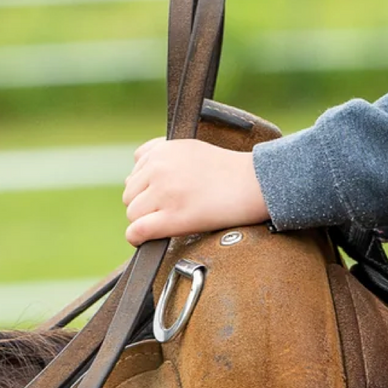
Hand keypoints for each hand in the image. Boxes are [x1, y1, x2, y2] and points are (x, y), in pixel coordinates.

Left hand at [123, 139, 268, 244]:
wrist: (256, 184)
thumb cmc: (231, 171)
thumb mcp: (191, 148)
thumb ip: (163, 155)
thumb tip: (132, 178)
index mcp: (163, 150)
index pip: (135, 170)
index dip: (148, 186)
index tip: (164, 195)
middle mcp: (159, 168)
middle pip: (131, 193)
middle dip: (146, 203)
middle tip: (169, 210)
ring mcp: (164, 192)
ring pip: (133, 213)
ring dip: (145, 220)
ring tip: (168, 222)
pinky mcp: (173, 217)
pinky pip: (137, 230)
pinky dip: (136, 237)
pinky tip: (142, 239)